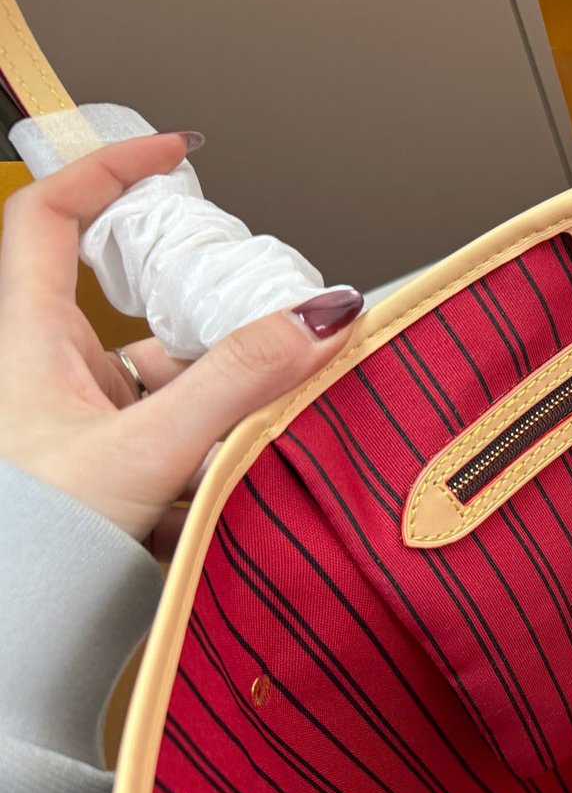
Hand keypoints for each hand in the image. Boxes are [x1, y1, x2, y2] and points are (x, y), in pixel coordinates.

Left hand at [0, 133, 361, 553]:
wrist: (24, 637)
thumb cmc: (38, 549)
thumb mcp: (151, 451)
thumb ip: (241, 383)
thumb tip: (320, 318)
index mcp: (28, 341)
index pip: (52, 214)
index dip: (110, 170)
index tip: (179, 154)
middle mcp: (52, 375)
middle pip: (143, 307)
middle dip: (213, 314)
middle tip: (269, 318)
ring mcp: (85, 427)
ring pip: (171, 380)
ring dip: (225, 398)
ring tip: (261, 430)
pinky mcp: (117, 474)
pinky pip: (182, 436)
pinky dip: (220, 446)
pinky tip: (243, 474)